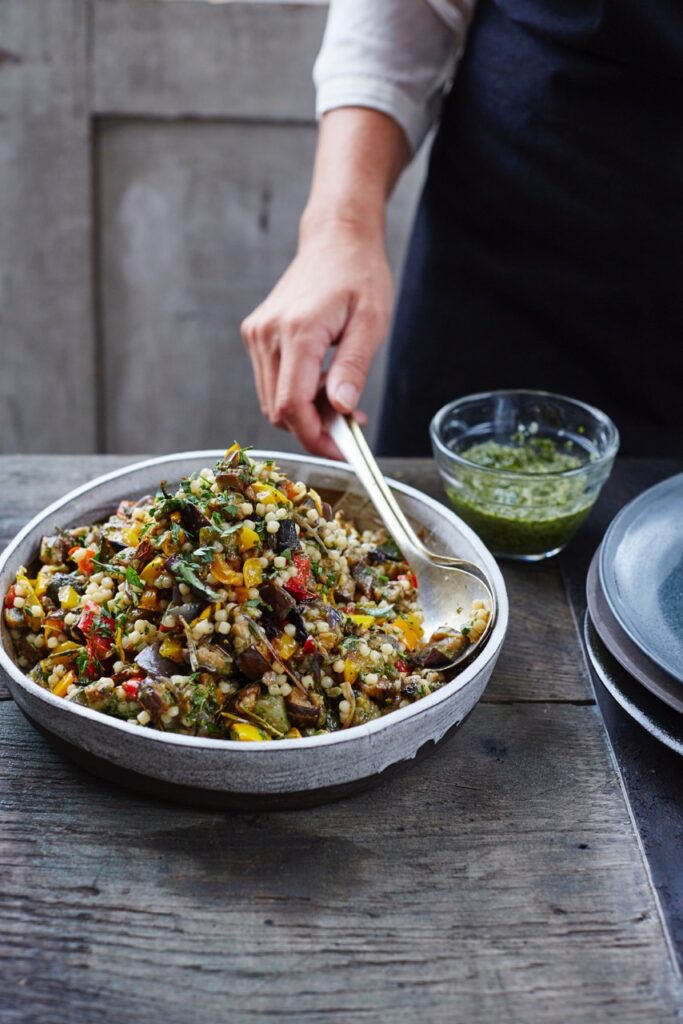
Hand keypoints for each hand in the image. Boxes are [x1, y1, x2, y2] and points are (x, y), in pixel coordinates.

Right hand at [241, 221, 392, 457]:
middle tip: (351, 423)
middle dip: (313, 428)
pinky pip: (270, 383)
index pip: (292, 405)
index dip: (314, 438)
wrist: (335, 239)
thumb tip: (343, 409)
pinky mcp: (256, 336)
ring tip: (341, 399)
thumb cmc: (359, 275)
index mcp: (297, 330)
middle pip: (278, 410)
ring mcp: (257, 335)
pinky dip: (295, 395)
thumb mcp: (371, 321)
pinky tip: (323, 383)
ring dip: (305, 414)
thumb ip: (353, 367)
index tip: (343, 452)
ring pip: (272, 401)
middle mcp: (267, 334)